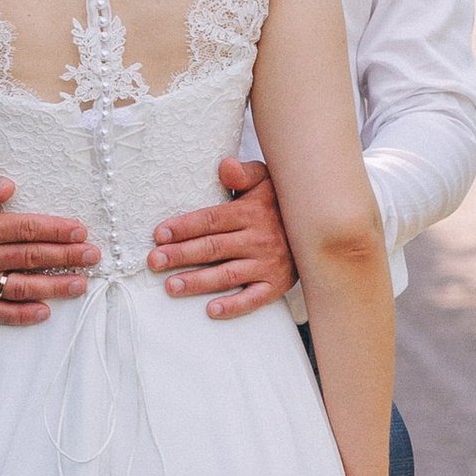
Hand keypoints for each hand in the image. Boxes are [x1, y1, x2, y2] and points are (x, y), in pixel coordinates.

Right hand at [0, 168, 95, 325]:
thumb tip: (9, 187)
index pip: (26, 229)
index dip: (56, 231)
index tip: (81, 231)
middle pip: (31, 258)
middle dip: (66, 257)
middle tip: (94, 256)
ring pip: (21, 287)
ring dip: (54, 287)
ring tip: (81, 284)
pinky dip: (21, 315)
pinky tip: (45, 312)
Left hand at [150, 157, 295, 319]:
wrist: (320, 228)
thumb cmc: (281, 203)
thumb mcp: (267, 180)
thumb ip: (244, 173)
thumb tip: (225, 166)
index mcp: (251, 213)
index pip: (211, 220)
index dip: (184, 227)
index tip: (159, 234)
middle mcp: (258, 239)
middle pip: (213, 248)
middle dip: (181, 255)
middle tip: (154, 261)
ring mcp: (267, 264)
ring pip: (227, 275)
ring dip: (197, 282)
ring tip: (171, 286)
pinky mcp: (276, 285)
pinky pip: (253, 299)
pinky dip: (234, 306)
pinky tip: (212, 310)